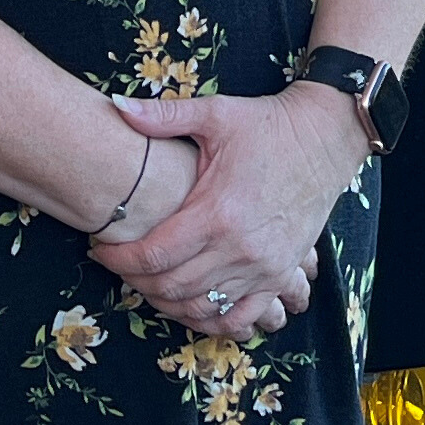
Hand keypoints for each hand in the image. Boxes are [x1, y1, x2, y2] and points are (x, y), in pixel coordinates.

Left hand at [88, 87, 364, 336]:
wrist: (324, 138)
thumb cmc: (266, 125)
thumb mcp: (215, 114)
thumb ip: (163, 116)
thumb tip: (115, 104)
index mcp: (217, 211)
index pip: (154, 255)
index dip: (119, 259)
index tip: (99, 250)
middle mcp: (240, 248)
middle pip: (173, 287)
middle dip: (136, 282)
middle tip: (118, 267)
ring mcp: (264, 268)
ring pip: (203, 308)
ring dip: (168, 304)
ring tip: (146, 285)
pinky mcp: (280, 275)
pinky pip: (241, 317)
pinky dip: (212, 320)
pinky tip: (192, 306)